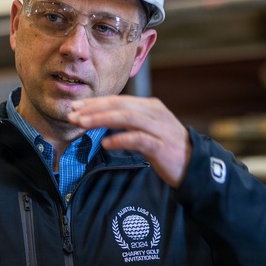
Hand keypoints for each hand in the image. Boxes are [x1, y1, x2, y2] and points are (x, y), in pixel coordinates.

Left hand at [67, 95, 189, 187]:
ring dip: (101, 119)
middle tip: (72, 114)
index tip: (74, 107)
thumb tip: (99, 118)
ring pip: (126, 118)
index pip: (118, 100)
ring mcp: (159, 128)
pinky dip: (120, 139)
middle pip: (119, 105)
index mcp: (149, 106)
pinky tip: (105, 143)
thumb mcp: (147, 128)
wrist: (194, 166)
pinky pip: (138, 139)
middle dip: (93, 109)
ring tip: (82, 124)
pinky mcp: (161, 146)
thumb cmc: (166, 147)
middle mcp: (154, 113)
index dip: (94, 102)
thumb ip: (128, 121)